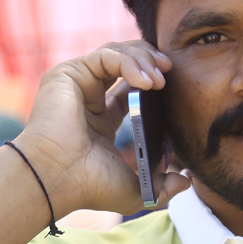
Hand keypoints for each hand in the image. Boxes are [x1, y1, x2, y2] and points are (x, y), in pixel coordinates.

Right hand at [14, 40, 190, 216]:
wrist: (57, 179)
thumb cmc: (86, 187)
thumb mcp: (136, 190)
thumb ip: (162, 186)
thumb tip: (185, 182)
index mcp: (100, 119)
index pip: (131, 89)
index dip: (153, 82)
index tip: (173, 88)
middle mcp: (87, 97)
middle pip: (125, 63)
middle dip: (152, 62)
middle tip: (171, 71)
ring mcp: (77, 84)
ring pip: (117, 53)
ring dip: (144, 59)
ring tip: (161, 78)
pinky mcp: (69, 74)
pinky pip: (107, 56)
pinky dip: (130, 63)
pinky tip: (146, 81)